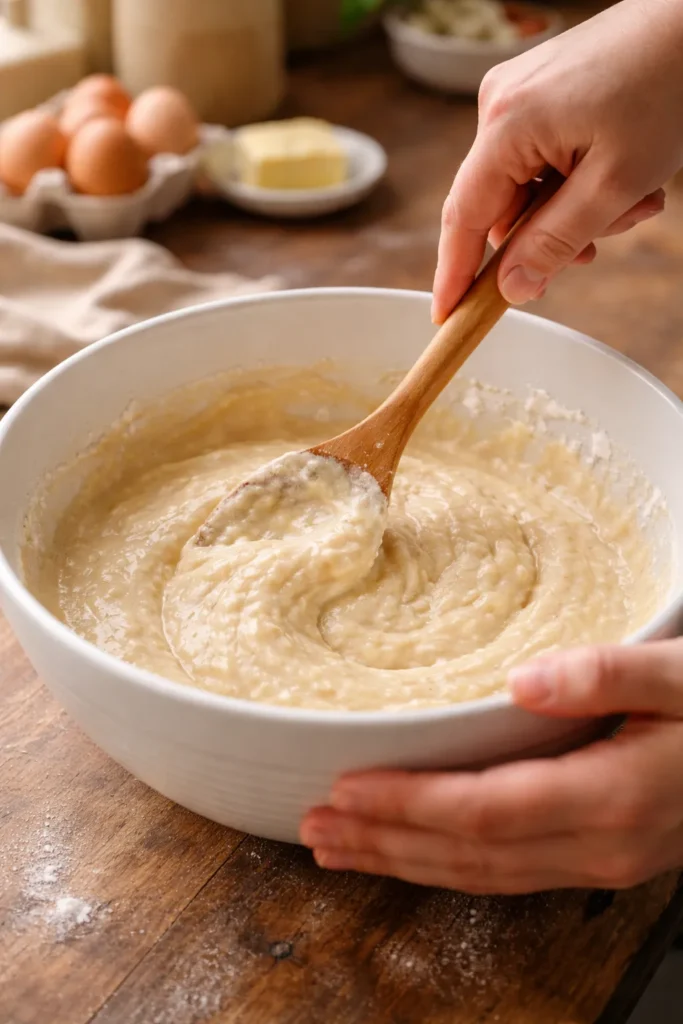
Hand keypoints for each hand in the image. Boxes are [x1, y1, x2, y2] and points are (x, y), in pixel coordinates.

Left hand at [300, 641, 682, 892]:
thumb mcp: (680, 674)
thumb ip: (608, 673)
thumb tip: (525, 678)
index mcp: (613, 795)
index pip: (483, 812)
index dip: (409, 804)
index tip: (348, 788)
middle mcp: (601, 844)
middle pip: (469, 855)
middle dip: (386, 842)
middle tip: (317, 826)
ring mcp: (602, 861)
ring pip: (483, 875)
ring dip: (406, 861)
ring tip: (342, 847)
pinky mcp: (601, 857)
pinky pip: (508, 872)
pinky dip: (448, 864)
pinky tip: (414, 852)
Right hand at [432, 0, 682, 321]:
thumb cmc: (667, 85)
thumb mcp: (615, 184)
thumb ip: (556, 242)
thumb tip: (511, 289)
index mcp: (507, 125)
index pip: (464, 218)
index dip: (454, 274)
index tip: (445, 317)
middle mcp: (499, 106)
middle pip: (500, 208)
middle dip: (548, 237)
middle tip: (598, 249)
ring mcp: (517, 96)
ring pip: (527, 188)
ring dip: (575, 210)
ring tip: (633, 202)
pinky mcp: (538, 93)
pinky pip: (542, 160)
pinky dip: (578, 181)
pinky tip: (622, 177)